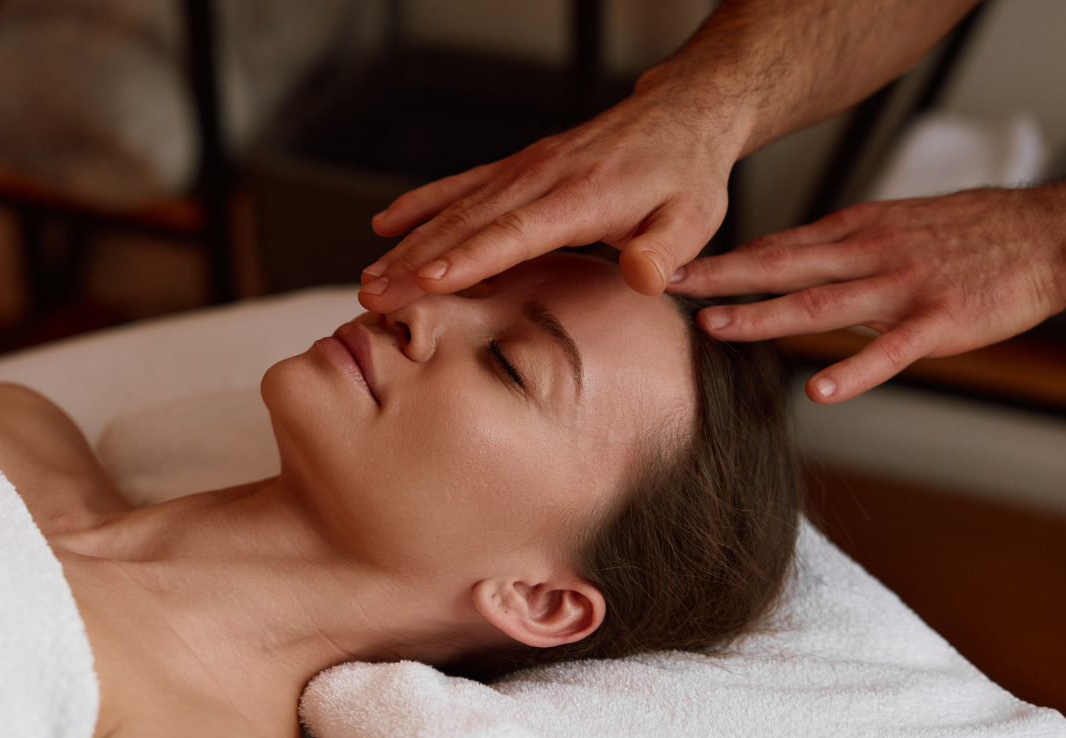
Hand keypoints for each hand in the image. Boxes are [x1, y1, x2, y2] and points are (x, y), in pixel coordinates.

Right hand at [356, 84, 742, 312]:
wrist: (679, 115)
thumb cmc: (686, 175)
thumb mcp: (695, 217)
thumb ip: (666, 250)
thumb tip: (645, 277)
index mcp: (584, 195)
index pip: (516, 232)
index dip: (469, 258)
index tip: (427, 282)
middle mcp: (543, 176)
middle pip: (468, 223)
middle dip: (416, 261)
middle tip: (373, 295)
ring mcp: (525, 168)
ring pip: (455, 208)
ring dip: (408, 243)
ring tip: (370, 277)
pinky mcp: (516, 166)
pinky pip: (459, 185)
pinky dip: (420, 203)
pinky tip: (385, 224)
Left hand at [670, 182, 1065, 402]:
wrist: (1047, 233)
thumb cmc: (972, 230)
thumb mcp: (895, 220)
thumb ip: (841, 244)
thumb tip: (789, 260)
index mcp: (857, 230)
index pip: (779, 244)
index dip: (727, 257)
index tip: (680, 265)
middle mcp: (868, 253)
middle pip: (781, 265)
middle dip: (722, 277)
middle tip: (671, 286)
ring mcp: (900, 288)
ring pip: (819, 303)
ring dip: (762, 316)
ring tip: (716, 328)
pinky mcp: (937, 322)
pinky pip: (889, 350)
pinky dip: (853, 370)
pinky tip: (819, 389)